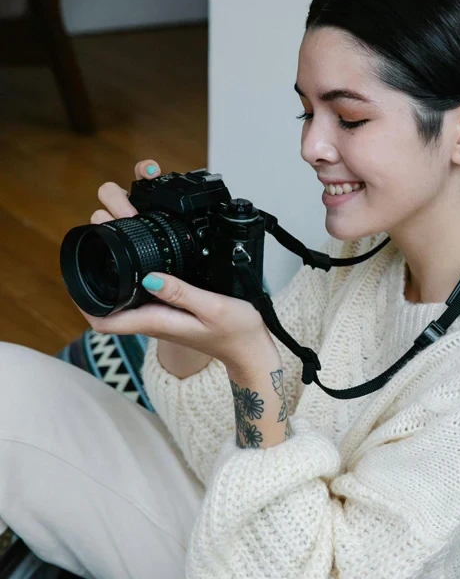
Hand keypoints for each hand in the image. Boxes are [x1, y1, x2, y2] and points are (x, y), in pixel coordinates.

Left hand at [77, 159, 280, 372]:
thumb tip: (148, 277)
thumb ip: (181, 292)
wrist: (251, 350)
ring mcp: (162, 317)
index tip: (78, 273)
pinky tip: (145, 259)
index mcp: (157, 322)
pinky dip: (136, 277)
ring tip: (117, 240)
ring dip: (115, 273)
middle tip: (100, 241)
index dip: (83, 301)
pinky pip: (144, 296)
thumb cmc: (237, 332)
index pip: (104, 321)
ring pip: (125, 298)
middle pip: (109, 305)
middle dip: (96, 276)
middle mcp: (153, 321)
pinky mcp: (172, 312)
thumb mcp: (213, 307)